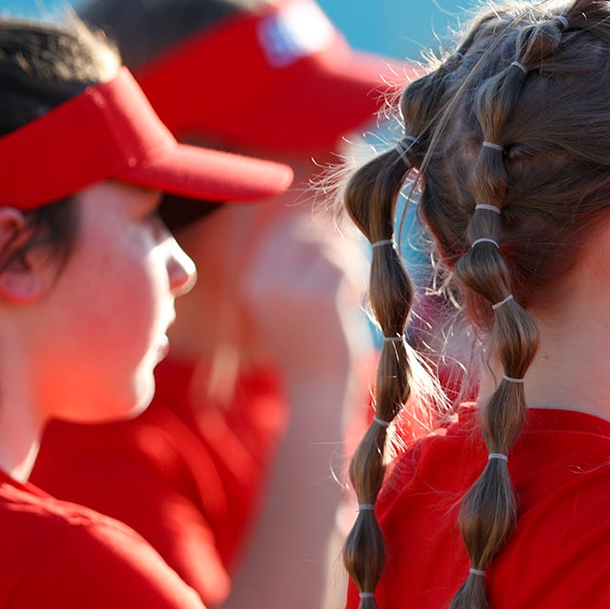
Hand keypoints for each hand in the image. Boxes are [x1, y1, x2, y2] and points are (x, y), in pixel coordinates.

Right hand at [239, 199, 369, 383]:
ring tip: (353, 287)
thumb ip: (298, 262)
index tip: (332, 257)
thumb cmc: (307, 343)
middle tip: (348, 270)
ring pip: (330, 248)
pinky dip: (358, 277)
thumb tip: (333, 219)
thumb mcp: (287, 301)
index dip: (315, 235)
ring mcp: (294, 289)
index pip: (285, 232)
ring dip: (349, 262)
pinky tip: (356, 298)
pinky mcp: (324, 297)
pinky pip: (347, 266)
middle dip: (334, 245)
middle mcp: (266, 283)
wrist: (317, 389)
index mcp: (251, 282)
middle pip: (308, 234)